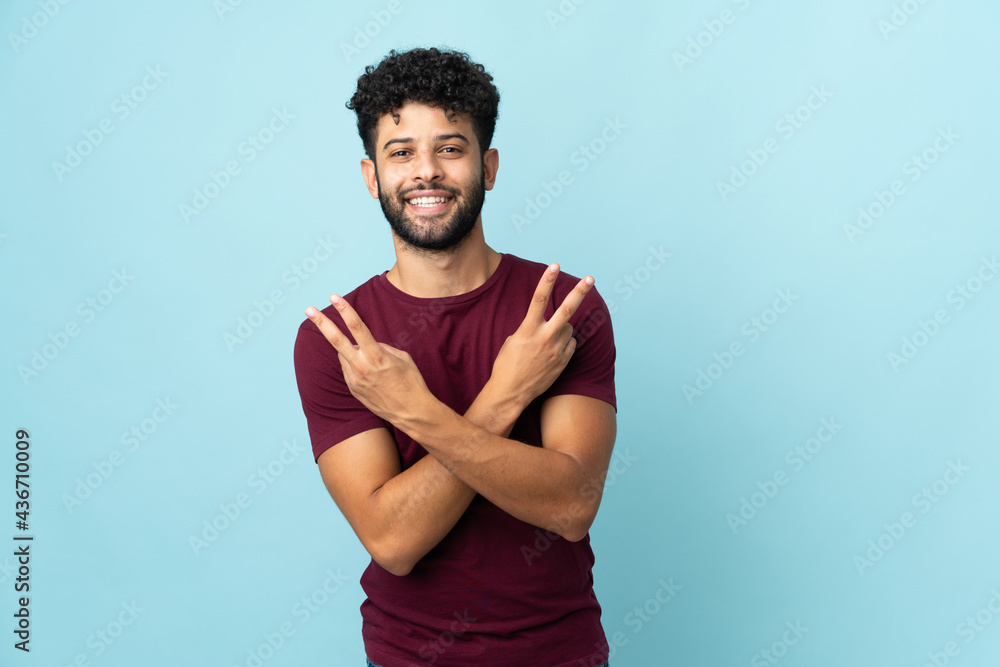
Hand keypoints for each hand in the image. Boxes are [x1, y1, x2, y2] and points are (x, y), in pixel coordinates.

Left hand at [305, 295, 431, 425]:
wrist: (412, 413)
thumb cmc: (412, 383)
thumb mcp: (402, 358)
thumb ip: (382, 347)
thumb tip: (368, 343)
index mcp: (377, 356)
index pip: (357, 327)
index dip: (345, 310)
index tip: (334, 297)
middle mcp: (362, 367)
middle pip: (337, 340)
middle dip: (322, 323)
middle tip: (308, 309)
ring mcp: (355, 380)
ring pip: (344, 355)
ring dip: (350, 350)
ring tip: (373, 362)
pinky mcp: (353, 389)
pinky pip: (348, 369)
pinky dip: (354, 364)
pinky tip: (371, 373)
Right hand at [490, 263, 593, 409]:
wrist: (511, 392)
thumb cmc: (507, 364)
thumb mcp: (513, 340)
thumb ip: (531, 327)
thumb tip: (546, 321)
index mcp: (528, 330)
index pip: (539, 299)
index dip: (547, 281)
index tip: (555, 265)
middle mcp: (544, 338)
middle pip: (566, 310)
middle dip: (579, 292)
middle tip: (590, 278)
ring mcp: (556, 351)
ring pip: (568, 328)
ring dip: (561, 328)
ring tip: (546, 341)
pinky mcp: (563, 361)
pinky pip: (570, 344)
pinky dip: (564, 343)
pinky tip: (552, 352)